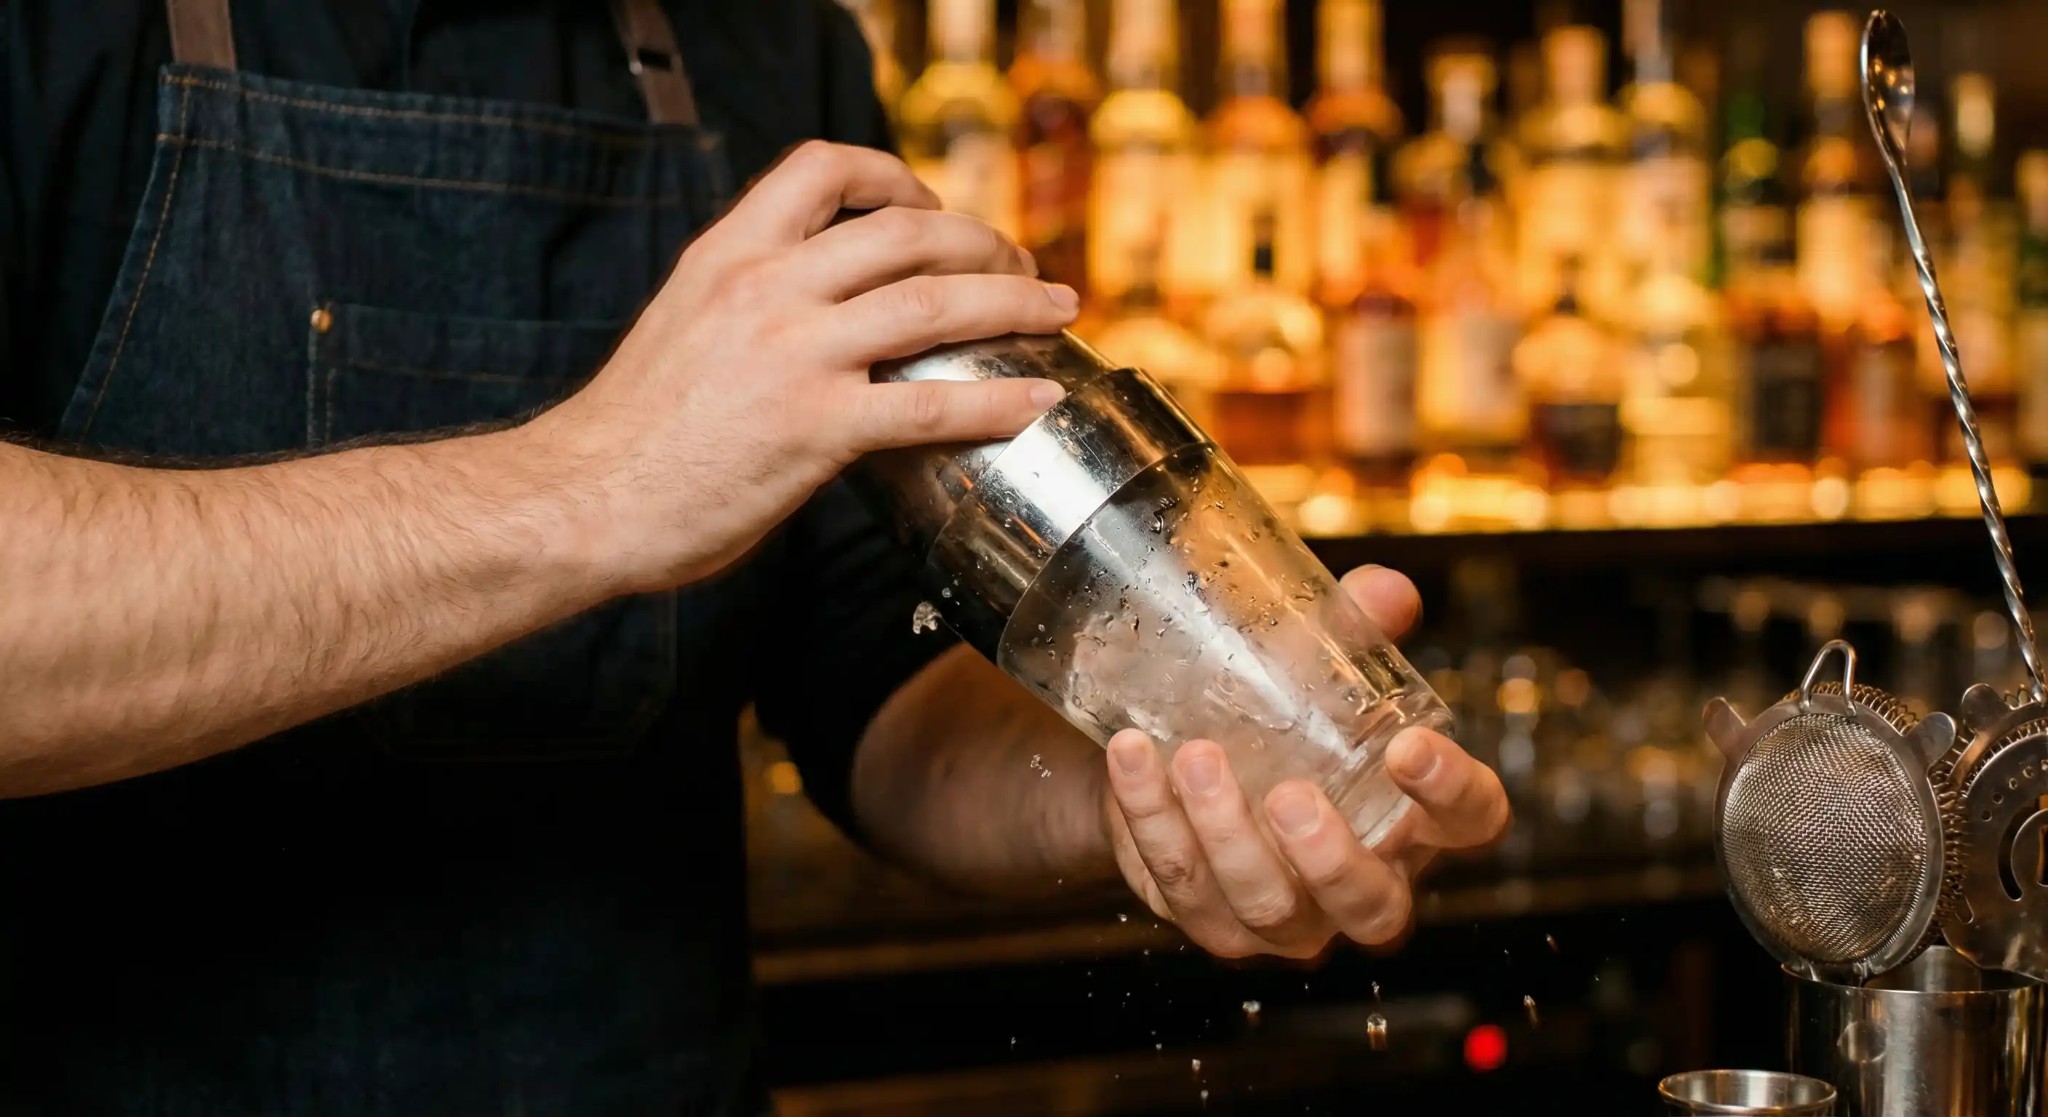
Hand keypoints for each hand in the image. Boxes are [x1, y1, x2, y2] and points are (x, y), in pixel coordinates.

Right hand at [530, 141, 1077, 591]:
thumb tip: (813, 320)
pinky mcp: (816, 428)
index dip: (894, 176)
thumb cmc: (627, 435)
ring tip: (1057, 309)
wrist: (579, 499)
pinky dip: (996, 399)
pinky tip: (1035, 401)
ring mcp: (795, 354)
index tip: (930, 206)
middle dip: (980, 240)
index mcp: (728, 255)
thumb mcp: (681, 328)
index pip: (822, 168)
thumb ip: (747, 307)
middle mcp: (766, 287)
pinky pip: (931, 403)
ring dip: (1013, 300)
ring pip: (935, 301)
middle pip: (905, 230)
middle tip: (1018, 266)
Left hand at [1100, 566, 1508, 959]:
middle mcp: (1360, 886)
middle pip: (1372, 907)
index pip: (1470, 821)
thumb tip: (1382, 589)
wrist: (1183, 755)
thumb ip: (1354, 627)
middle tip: (1289, 796)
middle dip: (1329, 858)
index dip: (1453, 793)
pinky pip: (1180, 887)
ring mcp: (1284, 917)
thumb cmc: (1282, 717)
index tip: (1410, 747)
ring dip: (1224, 834)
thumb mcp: (1319, 667)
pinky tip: (1134, 761)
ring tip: (1194, 757)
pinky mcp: (1206, 916)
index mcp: (1415, 822)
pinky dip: (1152, 822)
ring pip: (1266, 906)